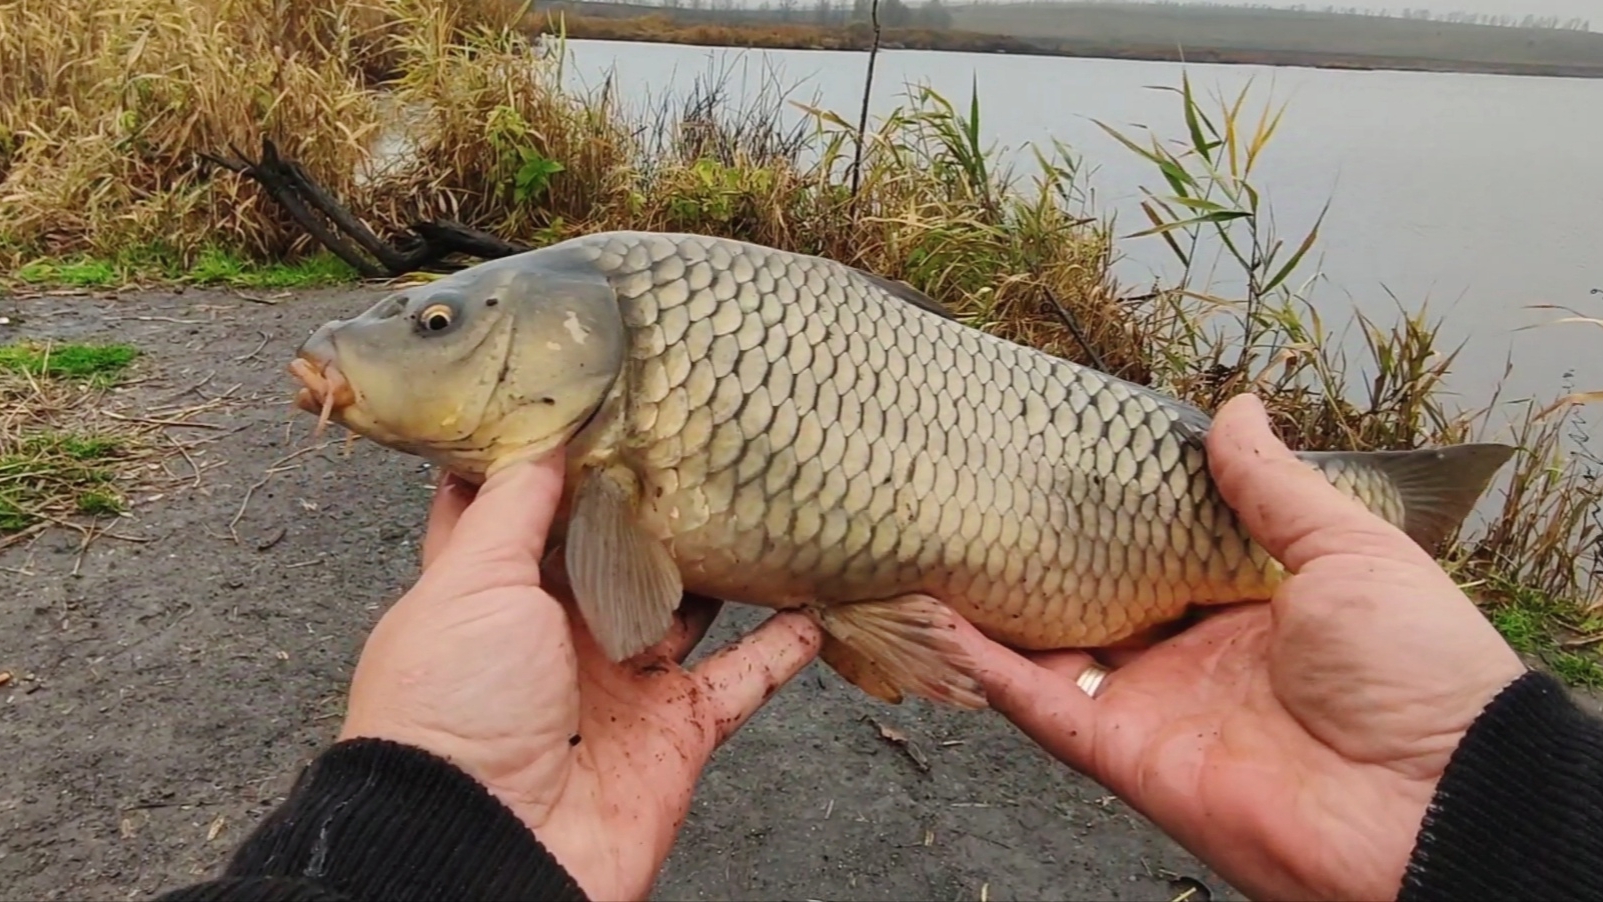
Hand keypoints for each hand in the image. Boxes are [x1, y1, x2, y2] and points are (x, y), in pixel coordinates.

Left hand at [336, 451, 823, 900]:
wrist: (488, 848)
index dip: (541, 460)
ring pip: (687, 606)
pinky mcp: (676, 730)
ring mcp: (621, 682)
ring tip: (760, 498)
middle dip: (647, 501)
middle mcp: (558, 634)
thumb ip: (513, 513)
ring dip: (722, 564)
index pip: (516, 514)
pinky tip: (814, 600)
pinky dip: (782, 647)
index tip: (580, 395)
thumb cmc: (455, 708)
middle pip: (616, 552)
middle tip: (694, 432)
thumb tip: (543, 439)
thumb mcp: (469, 585)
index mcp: (494, 594)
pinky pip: (742, 679)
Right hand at [952, 392, 1526, 900]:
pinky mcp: (1124, 753)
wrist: (1435, 807)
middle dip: (1040, 555)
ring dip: (992, 608)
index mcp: (1247, 607)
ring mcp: (1153, 706)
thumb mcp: (1354, 552)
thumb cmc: (1418, 672)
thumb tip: (1235, 408)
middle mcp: (1191, 657)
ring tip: (937, 546)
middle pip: (1094, 598)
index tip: (1061, 457)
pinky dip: (986, 665)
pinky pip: (1041, 705)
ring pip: (1049, 650)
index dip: (1113, 510)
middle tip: (982, 493)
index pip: (1160, 551)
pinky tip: (939, 614)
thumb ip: (1276, 488)